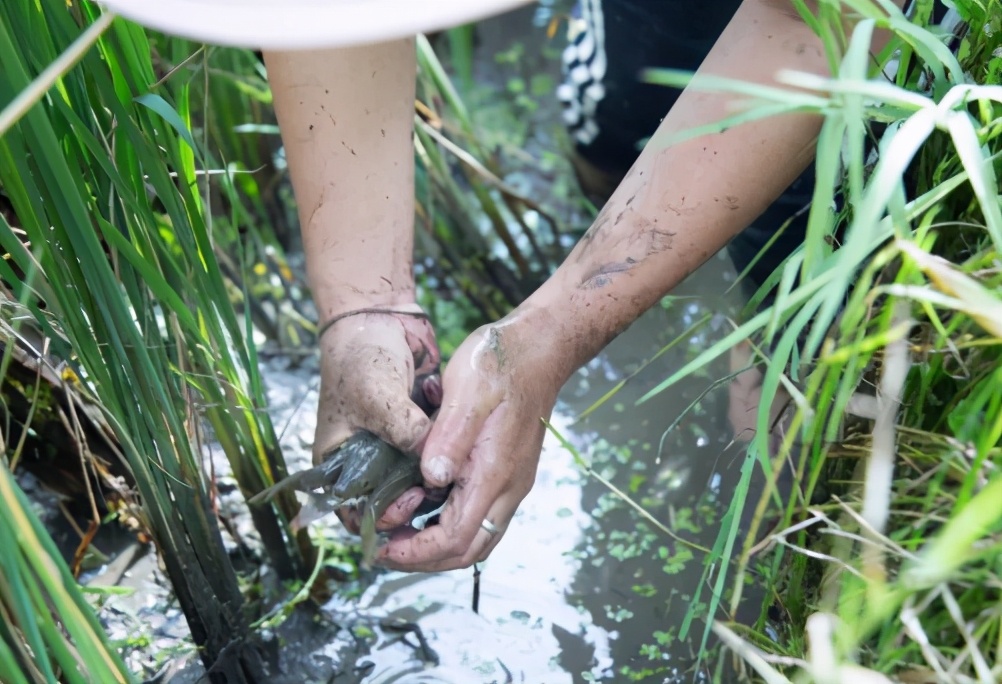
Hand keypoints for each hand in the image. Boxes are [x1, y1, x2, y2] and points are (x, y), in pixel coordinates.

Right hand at [314, 305, 441, 530]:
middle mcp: (362, 461)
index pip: (357, 511)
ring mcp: (389, 447)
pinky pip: (429, 456)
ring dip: (431, 480)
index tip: (412, 499)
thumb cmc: (362, 357)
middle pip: (389, 503)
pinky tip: (457, 450)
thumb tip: (435, 462)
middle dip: (414, 503)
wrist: (378, 317)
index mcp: (337, 463)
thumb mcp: (378, 397)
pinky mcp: (414, 432)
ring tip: (452, 476)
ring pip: (413, 482)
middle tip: (438, 493)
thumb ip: (404, 431)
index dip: (385, 515)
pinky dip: (441, 456)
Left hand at [375, 310, 568, 570]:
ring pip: (478, 538)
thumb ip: (448, 437)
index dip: (416, 552)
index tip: (382, 547)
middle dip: (424, 559)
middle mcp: (507, 487)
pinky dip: (450, 526)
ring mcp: (511, 482)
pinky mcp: (508, 472)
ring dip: (438, 546)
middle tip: (385, 550)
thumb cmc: (499, 363)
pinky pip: (481, 517)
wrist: (538, 348)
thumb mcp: (466, 391)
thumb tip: (430, 479)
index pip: (455, 538)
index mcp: (494, 473)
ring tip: (400, 535)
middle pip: (468, 550)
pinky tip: (424, 508)